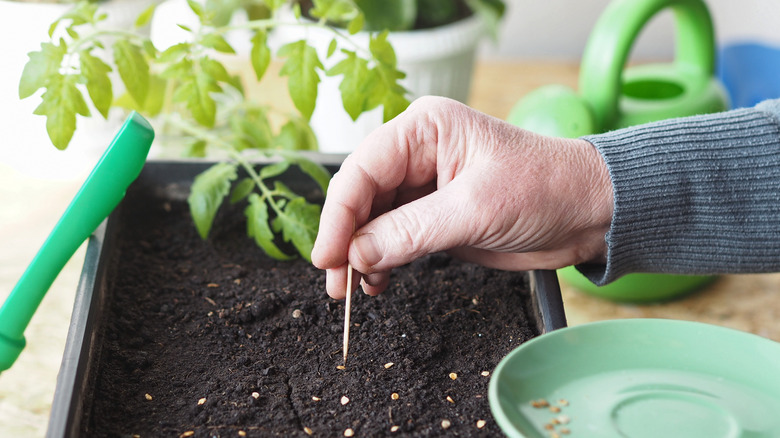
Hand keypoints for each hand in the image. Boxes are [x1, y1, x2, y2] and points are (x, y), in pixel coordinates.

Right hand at [311, 96, 612, 298]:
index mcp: (425, 129)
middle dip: (346, 239)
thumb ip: (412, 231)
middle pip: (360, 196)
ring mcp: (424, 186)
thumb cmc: (546, 188)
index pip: (363, 170)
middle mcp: (418, 153)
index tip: (327, 256)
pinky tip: (379, 281)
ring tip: (356, 289)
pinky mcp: (434, 216)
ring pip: (372, 220)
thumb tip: (357, 254)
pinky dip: (381, 261)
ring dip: (360, 255)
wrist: (589, 212)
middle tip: (336, 282)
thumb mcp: (476, 209)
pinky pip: (393, 238)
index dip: (339, 215)